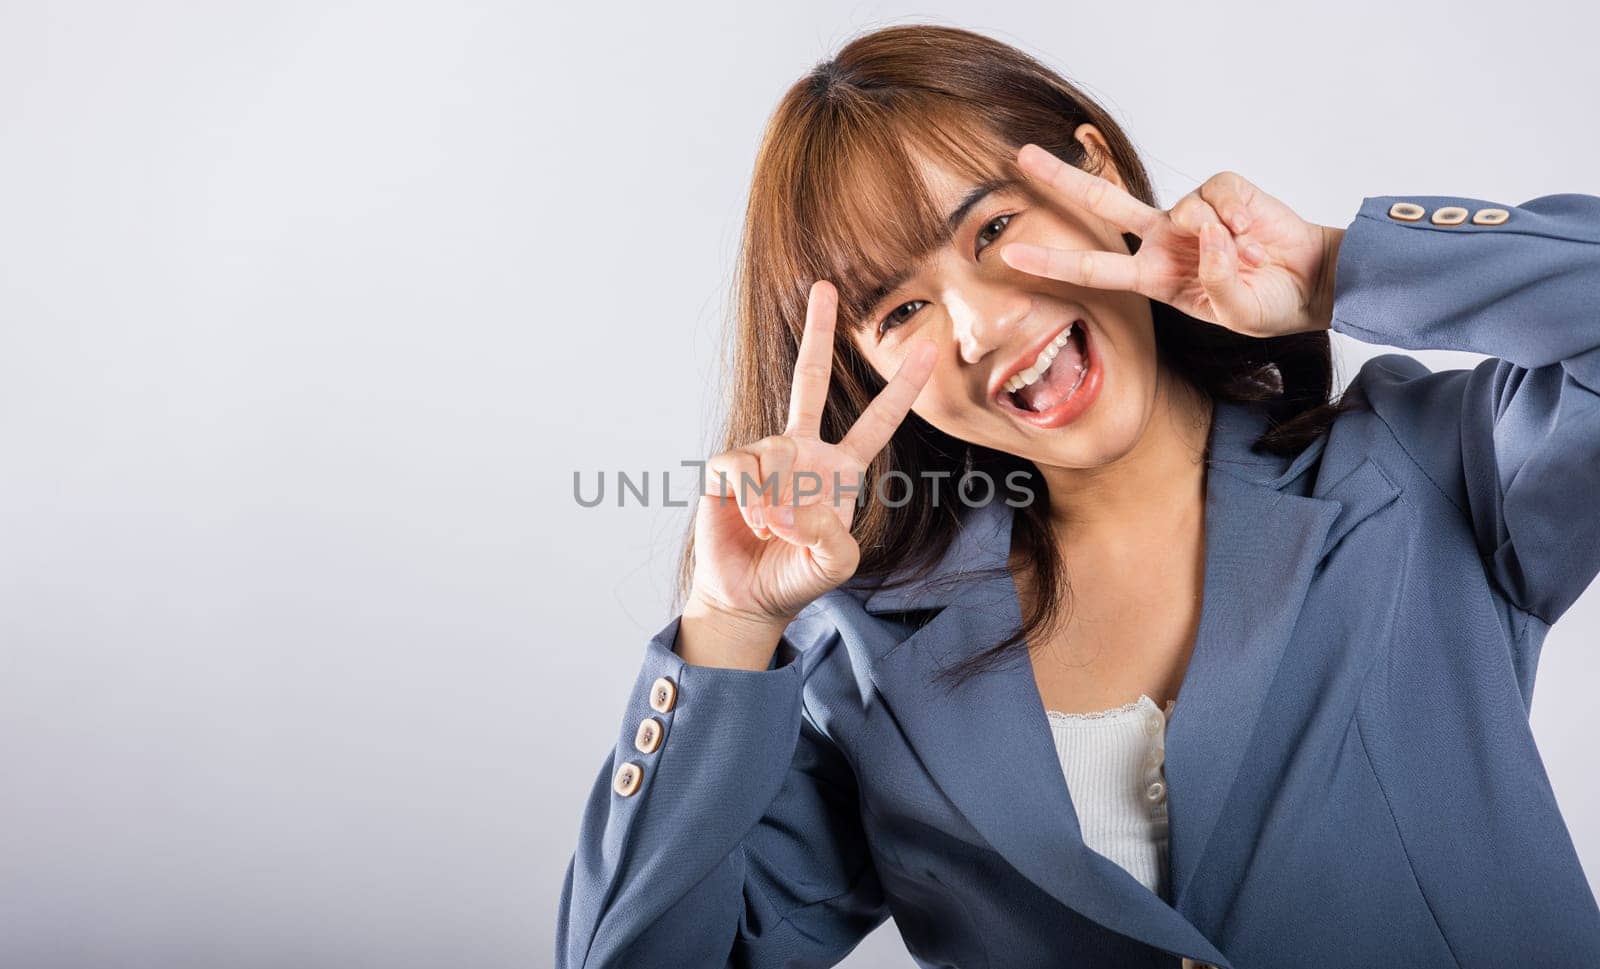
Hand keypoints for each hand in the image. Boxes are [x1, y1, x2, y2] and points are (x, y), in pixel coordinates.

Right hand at [687, 280, 937, 637]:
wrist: (746, 595)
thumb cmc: (794, 576)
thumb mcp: (834, 566)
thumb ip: (831, 540)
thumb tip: (795, 505)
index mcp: (840, 469)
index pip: (877, 421)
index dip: (902, 387)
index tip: (928, 348)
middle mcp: (803, 452)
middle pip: (809, 379)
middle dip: (818, 332)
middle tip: (825, 287)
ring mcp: (765, 457)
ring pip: (773, 454)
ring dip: (774, 503)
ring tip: (769, 531)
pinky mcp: (728, 468)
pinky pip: (740, 467)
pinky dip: (748, 498)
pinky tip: (747, 519)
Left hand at [998, 143, 1340, 337]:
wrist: (1312, 282)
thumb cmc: (1269, 303)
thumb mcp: (1236, 314)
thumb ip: (1214, 281)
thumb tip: (1205, 233)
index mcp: (1153, 277)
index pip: (1091, 268)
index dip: (1051, 263)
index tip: (1010, 257)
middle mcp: (1163, 240)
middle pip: (1101, 203)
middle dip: (1060, 179)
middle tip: (1021, 157)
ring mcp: (1189, 212)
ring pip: (1180, 211)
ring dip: (1216, 237)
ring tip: (1247, 256)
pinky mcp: (1220, 189)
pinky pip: (1214, 198)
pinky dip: (1236, 217)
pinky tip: (1252, 230)